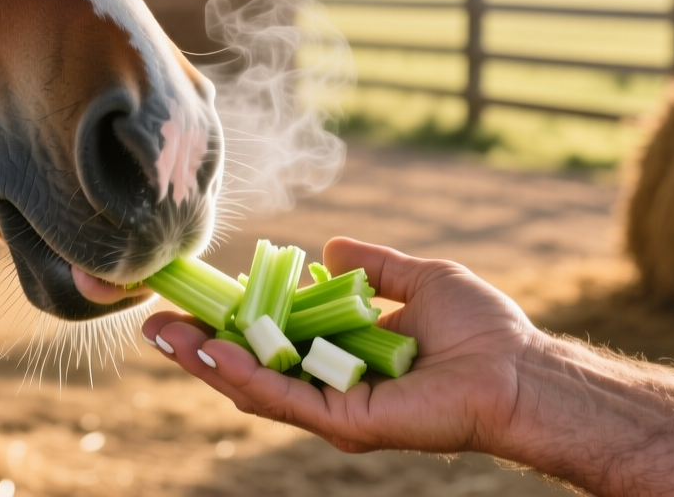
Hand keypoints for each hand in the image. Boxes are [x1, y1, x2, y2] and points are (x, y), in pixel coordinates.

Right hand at [141, 237, 539, 454]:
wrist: (519, 370)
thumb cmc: (481, 329)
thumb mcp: (417, 279)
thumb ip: (371, 266)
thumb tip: (326, 250)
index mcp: (343, 356)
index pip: (274, 339)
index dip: (231, 319)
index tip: (193, 296)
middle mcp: (331, 388)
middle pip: (250, 367)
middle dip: (199, 345)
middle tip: (154, 320)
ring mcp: (334, 410)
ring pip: (255, 386)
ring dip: (206, 359)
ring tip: (163, 334)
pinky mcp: (344, 423)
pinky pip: (284, 398)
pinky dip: (244, 374)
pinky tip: (212, 349)